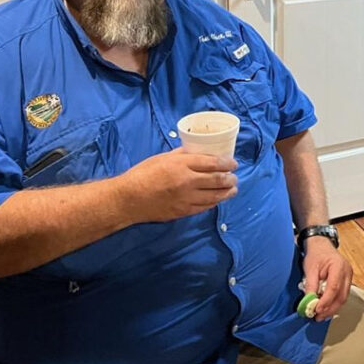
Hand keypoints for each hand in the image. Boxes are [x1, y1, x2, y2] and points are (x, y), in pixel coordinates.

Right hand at [115, 149, 237, 222]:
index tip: (233, 163)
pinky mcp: (183, 211)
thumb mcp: (163, 157)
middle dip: (230, 178)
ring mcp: (186, 199)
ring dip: (227, 192)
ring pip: (215, 196)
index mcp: (182, 165)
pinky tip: (218, 199)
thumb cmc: (143, 174)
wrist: (129, 199)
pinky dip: (214, 202)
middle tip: (234, 177)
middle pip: (218, 180)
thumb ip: (182, 155)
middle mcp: (187, 181)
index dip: (228, 164)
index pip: (213, 163)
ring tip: (233, 189)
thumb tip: (198, 151)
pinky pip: (205, 207)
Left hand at [301, 236, 351, 320]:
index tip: (316, 310)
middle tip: (318, 317)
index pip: (334, 288)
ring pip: (343, 297)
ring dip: (332, 308)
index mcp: (339, 266)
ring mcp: (349, 276)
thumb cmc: (316, 254)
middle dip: (330, 308)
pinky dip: (334, 303)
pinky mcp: (347, 281)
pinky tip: (325, 308)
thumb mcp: (310, 268)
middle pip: (342, 295)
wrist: (321, 245)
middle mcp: (347, 272)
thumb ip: (311, 285)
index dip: (326, 301)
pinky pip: (342, 295)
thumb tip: (309, 303)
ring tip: (320, 315)